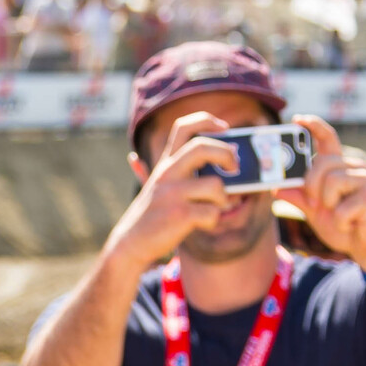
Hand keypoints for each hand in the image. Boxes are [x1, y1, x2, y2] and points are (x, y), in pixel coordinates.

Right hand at [102, 112, 239, 276]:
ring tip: (217, 206)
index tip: (225, 126)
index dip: (206, 120)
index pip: (183, 127)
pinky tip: (204, 223)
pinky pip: (212, 212)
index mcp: (166, 163)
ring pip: (216, 185)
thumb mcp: (167, 186)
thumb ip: (191, 173)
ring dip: (224, 199)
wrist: (130, 244)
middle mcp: (167, 173)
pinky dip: (214, 219)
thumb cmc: (158, 214)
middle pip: (202, 147)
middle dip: (227, 155)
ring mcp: (171, 193)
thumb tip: (233, 165)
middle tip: (235, 168)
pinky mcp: (178, 214)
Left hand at [277, 117, 365, 275]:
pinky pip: (340, 207)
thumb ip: (298, 197)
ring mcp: (365, 179)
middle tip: (316, 204)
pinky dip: (339, 221)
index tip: (297, 119)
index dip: (313, 126)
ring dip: (327, 206)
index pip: (328, 139)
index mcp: (340, 167)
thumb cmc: (345, 225)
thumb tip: (276, 186)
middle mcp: (354, 167)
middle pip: (322, 163)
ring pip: (330, 182)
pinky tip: (350, 224)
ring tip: (339, 214)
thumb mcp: (315, 212)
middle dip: (311, 186)